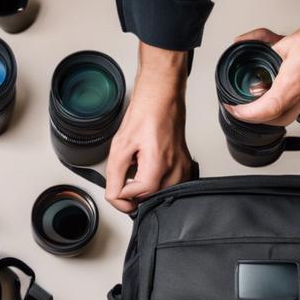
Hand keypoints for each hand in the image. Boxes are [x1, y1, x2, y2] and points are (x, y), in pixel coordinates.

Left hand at [104, 44, 192, 213]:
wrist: (161, 99)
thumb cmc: (145, 115)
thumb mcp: (120, 146)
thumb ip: (114, 176)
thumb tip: (114, 196)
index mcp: (159, 163)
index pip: (138, 197)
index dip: (121, 195)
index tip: (116, 187)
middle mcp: (176, 169)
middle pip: (148, 199)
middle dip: (132, 192)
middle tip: (125, 174)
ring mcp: (183, 170)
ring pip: (158, 195)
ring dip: (144, 188)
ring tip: (138, 168)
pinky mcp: (185, 168)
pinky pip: (168, 187)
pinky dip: (155, 183)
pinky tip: (149, 169)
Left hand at [224, 25, 299, 126]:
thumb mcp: (284, 42)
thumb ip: (261, 45)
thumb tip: (243, 43)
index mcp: (291, 85)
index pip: (265, 110)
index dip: (245, 113)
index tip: (233, 107)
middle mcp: (299, 98)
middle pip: (271, 121)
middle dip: (251, 117)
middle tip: (238, 107)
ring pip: (281, 120)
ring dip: (264, 117)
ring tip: (250, 107)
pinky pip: (289, 114)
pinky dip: (275, 113)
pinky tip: (268, 102)